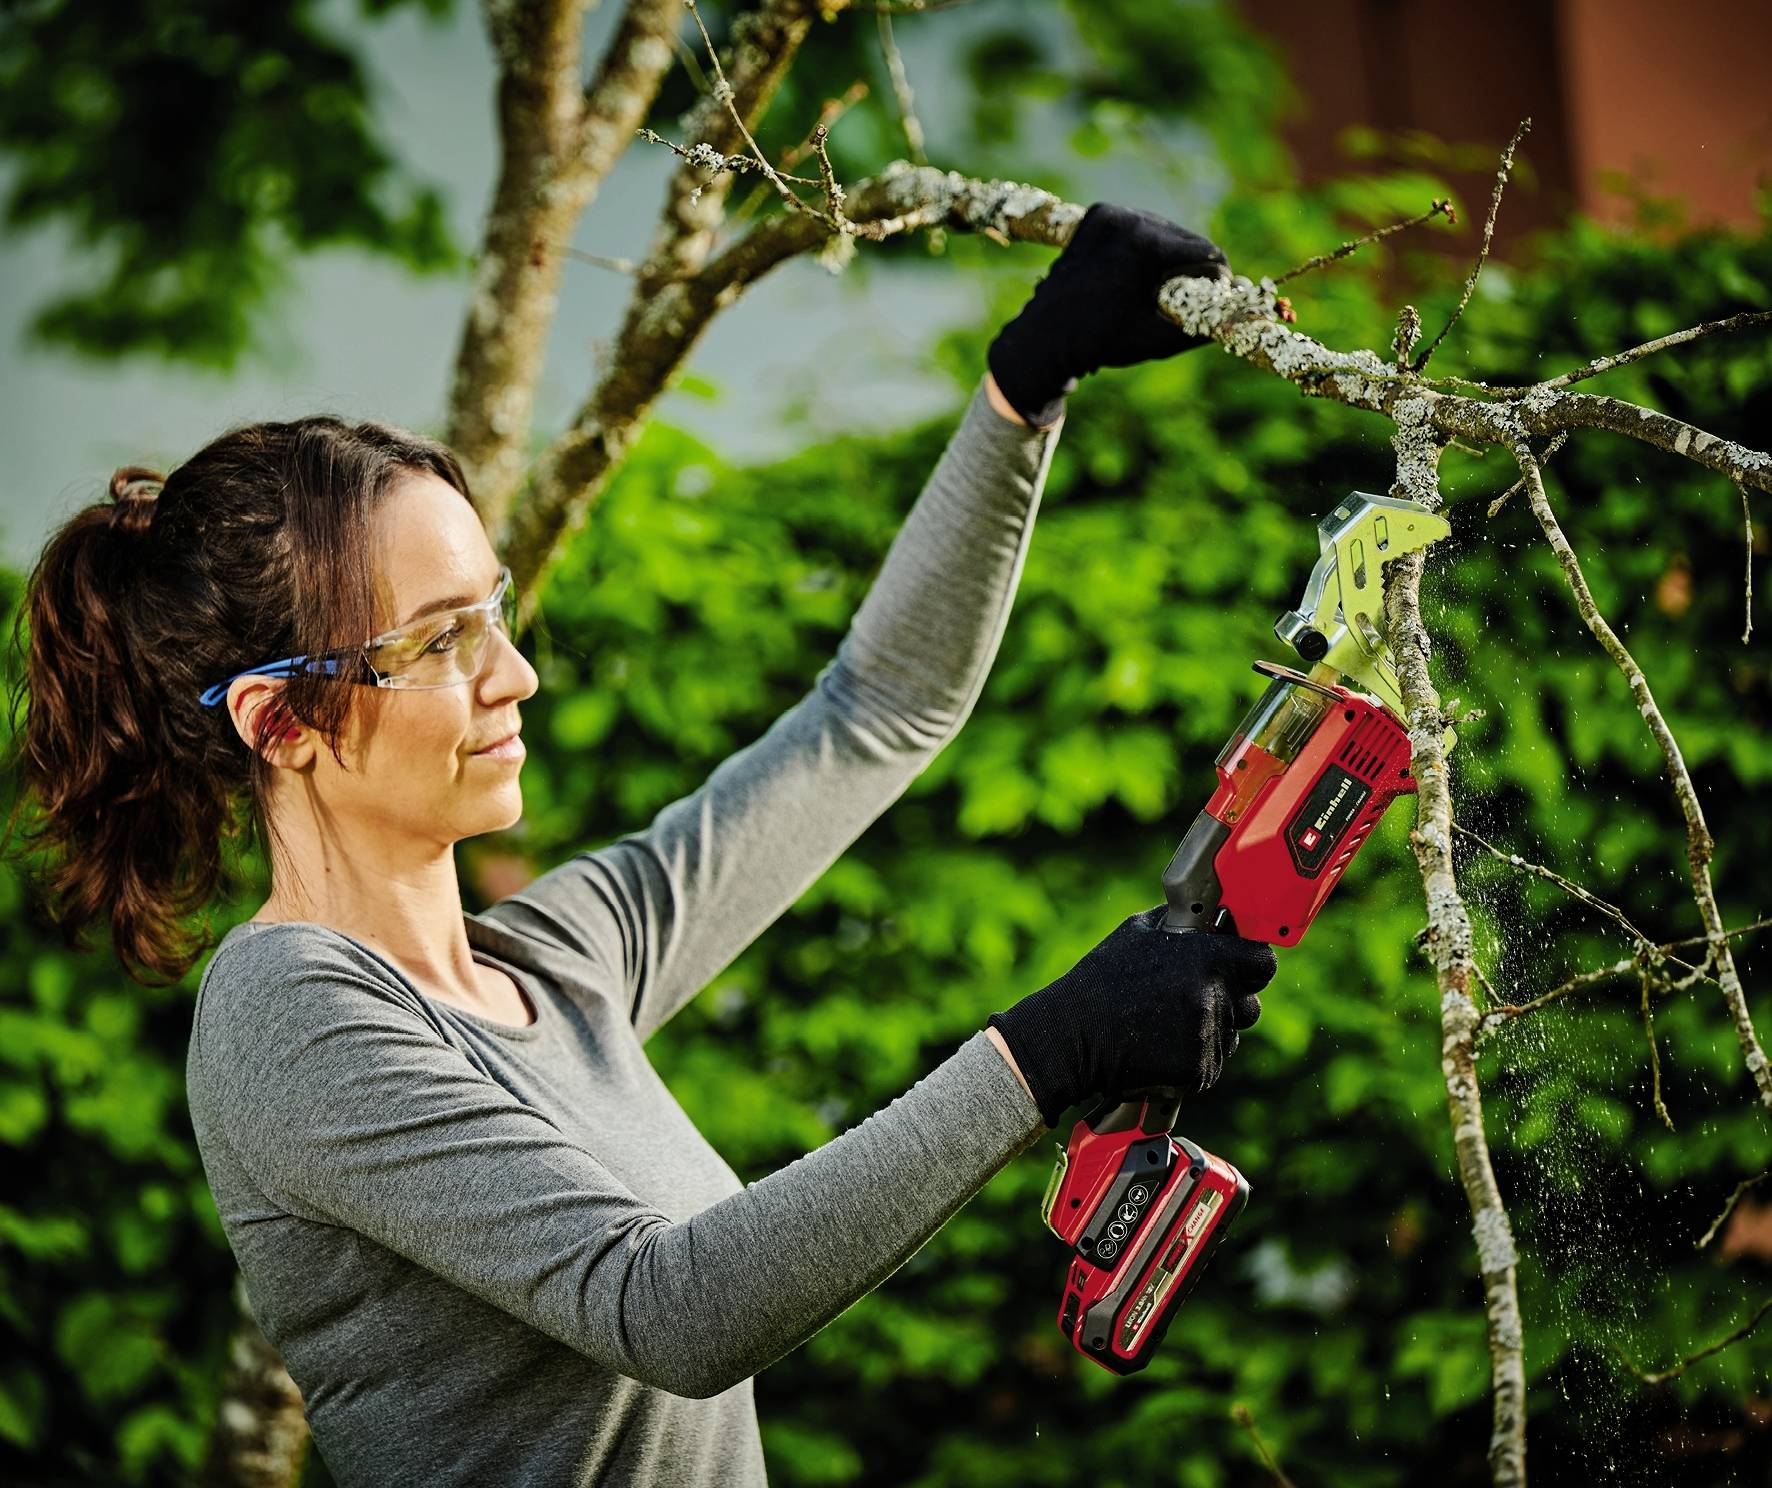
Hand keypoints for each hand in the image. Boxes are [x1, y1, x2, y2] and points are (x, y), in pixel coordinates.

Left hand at [986, 202, 1231, 428]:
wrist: (1045, 338)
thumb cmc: (1102, 342)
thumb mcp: (1159, 337)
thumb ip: (1204, 324)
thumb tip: (1243, 314)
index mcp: (1143, 244)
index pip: (1204, 252)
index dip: (1218, 277)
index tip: (1220, 296)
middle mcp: (1126, 218)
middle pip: (1185, 238)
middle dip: (1194, 266)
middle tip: (1195, 294)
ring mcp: (1108, 213)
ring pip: (1163, 230)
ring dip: (1172, 255)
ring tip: (1166, 287)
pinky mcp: (1096, 215)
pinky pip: (1138, 226)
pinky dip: (1146, 246)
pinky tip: (1141, 272)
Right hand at [987, 906, 1274, 1127]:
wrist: (1073, 1035)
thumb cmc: (1101, 980)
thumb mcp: (1137, 932)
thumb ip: (1181, 923)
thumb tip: (1207, 916)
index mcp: (1206, 957)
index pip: (1263, 962)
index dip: (1252, 965)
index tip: (1241, 968)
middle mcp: (1213, 995)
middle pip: (1250, 1005)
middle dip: (1229, 1004)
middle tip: (1190, 1003)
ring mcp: (1207, 1036)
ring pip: (1228, 1038)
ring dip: (1206, 1035)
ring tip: (1163, 1027)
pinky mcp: (1198, 1071)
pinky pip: (1209, 1066)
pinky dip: (1189, 1063)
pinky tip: (1157, 1050)